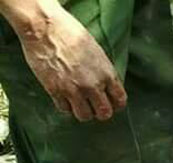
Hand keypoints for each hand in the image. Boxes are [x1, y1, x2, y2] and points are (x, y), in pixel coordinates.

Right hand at [12, 0, 126, 120]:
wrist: (44, 27)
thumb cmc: (70, 33)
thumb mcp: (96, 52)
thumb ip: (103, 72)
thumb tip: (106, 86)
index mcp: (107, 74)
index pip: (120, 100)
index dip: (116, 105)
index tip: (111, 104)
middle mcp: (93, 85)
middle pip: (104, 113)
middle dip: (100, 112)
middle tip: (94, 106)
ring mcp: (74, 90)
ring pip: (84, 116)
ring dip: (83, 111)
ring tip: (78, 103)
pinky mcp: (56, 91)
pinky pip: (65, 109)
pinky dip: (65, 106)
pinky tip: (64, 97)